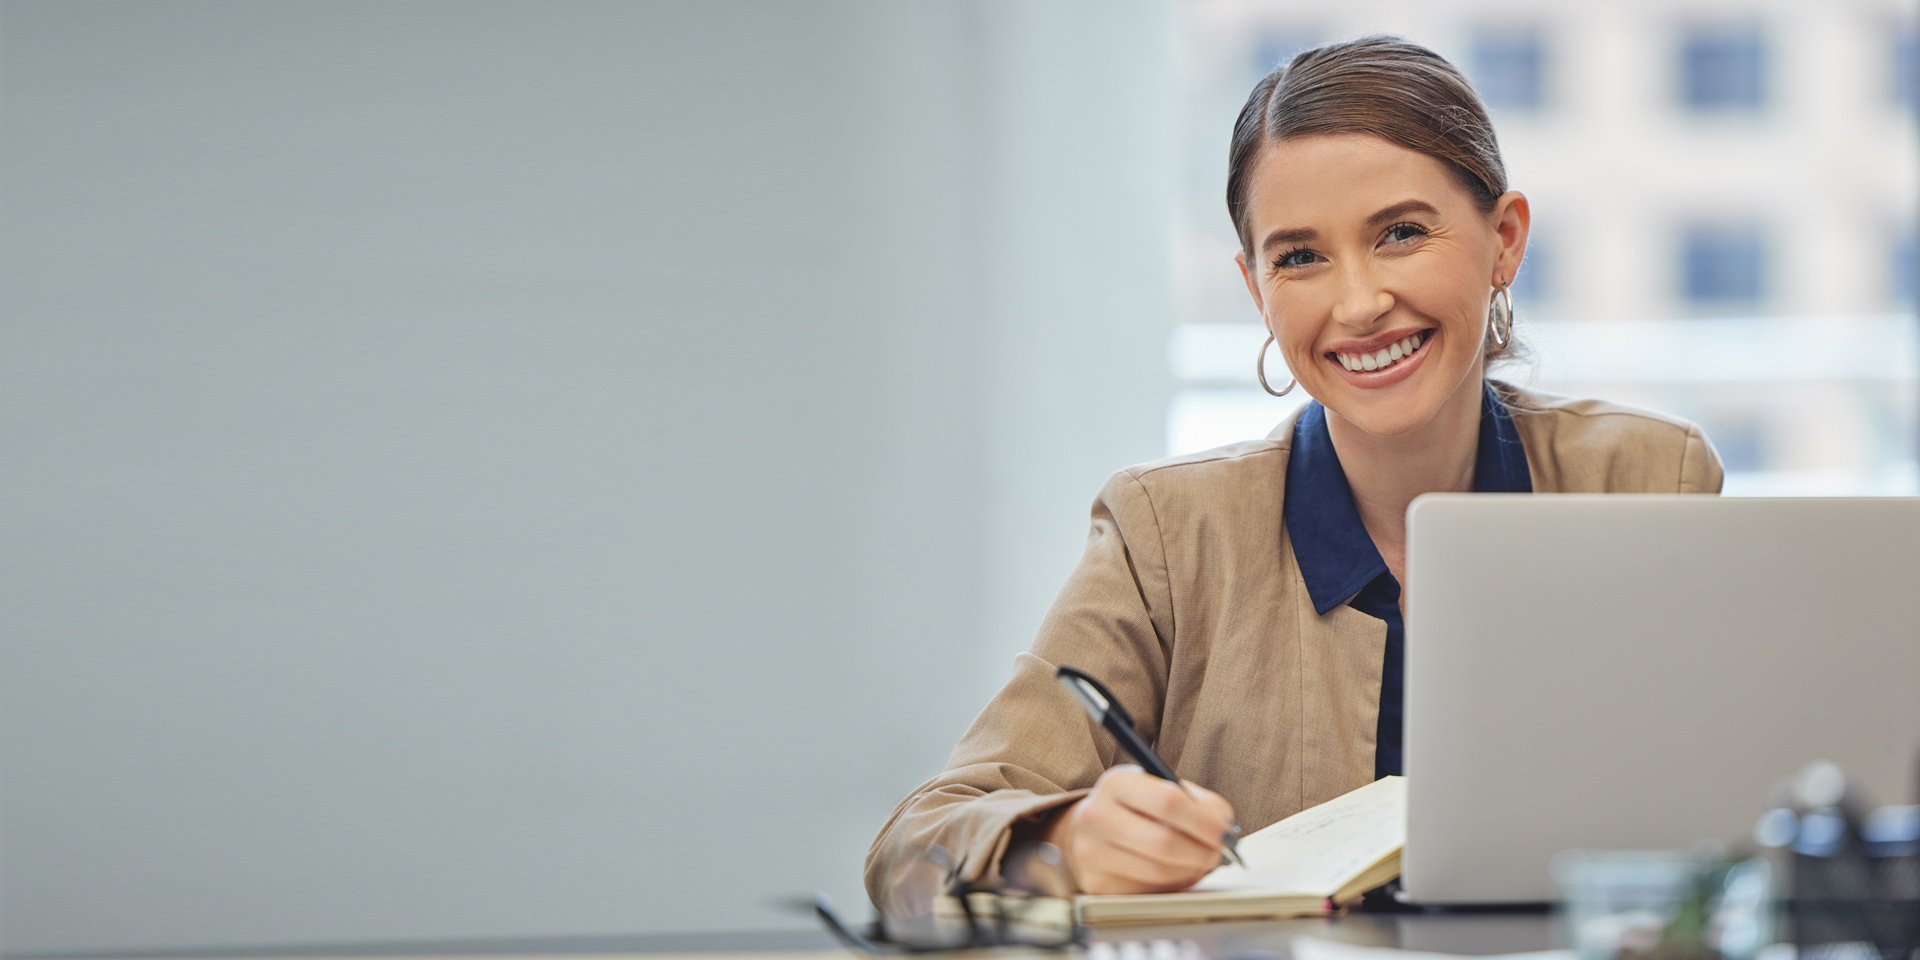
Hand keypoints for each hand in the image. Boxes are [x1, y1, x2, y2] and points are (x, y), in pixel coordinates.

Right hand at [1041, 764, 1236, 894]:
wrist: (1088, 828)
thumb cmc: (1136, 807)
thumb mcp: (1163, 787)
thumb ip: (1201, 804)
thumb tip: (1226, 834)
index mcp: (1116, 783)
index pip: (1168, 801)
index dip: (1205, 822)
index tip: (1226, 834)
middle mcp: (1096, 816)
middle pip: (1164, 842)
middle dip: (1203, 852)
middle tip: (1220, 854)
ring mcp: (1092, 853)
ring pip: (1159, 872)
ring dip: (1191, 871)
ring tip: (1200, 861)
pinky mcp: (1097, 884)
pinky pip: (1149, 891)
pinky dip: (1172, 884)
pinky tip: (1175, 871)